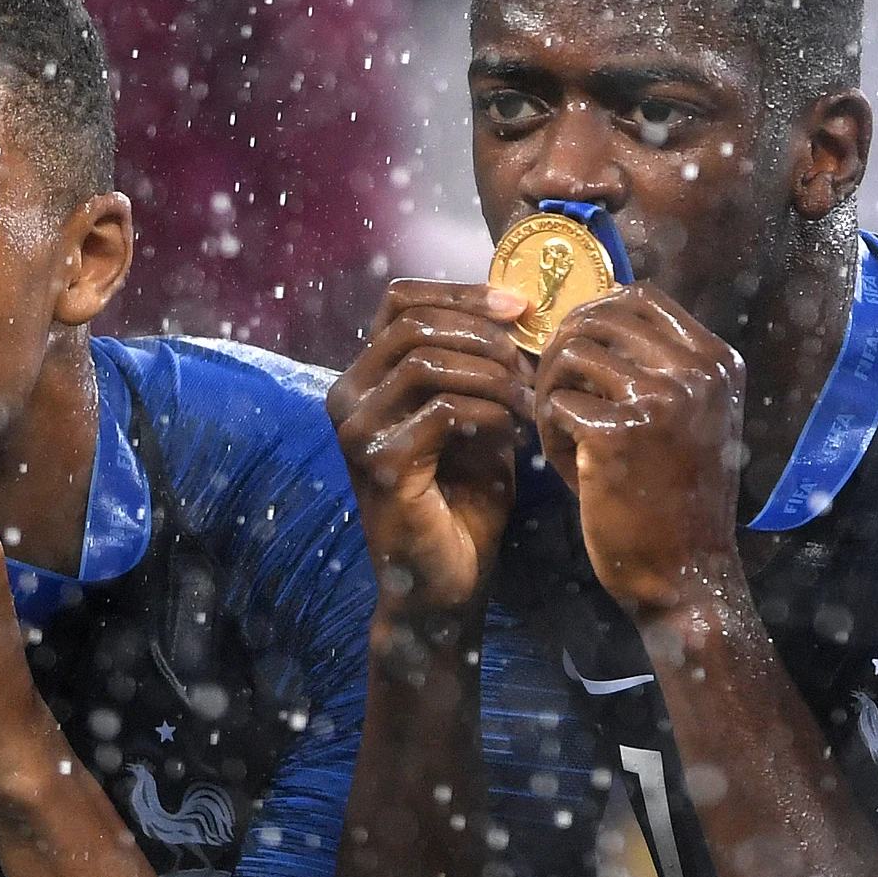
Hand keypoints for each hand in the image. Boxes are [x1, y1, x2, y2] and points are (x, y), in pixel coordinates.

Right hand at [329, 280, 534, 616]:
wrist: (447, 583)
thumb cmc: (465, 502)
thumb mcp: (479, 416)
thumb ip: (484, 367)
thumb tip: (519, 309)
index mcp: (367, 377)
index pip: (401, 301)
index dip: (461, 293)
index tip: (519, 307)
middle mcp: (348, 396)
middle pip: (414, 323)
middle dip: (484, 335)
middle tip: (529, 365)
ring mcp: (356, 431)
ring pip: (426, 361)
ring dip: (491, 374)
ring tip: (527, 401)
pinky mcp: (378, 465)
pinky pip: (442, 410)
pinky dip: (489, 412)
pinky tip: (514, 430)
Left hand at [533, 288, 747, 622]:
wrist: (685, 574)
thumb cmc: (678, 500)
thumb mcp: (693, 420)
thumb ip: (660, 367)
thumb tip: (593, 316)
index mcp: (719, 362)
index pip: (642, 296)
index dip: (596, 313)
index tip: (577, 348)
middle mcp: (696, 372)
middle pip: (598, 318)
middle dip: (563, 351)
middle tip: (556, 392)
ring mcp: (659, 399)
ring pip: (569, 355)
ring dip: (553, 391)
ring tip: (564, 434)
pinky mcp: (617, 433)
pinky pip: (556, 404)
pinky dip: (551, 434)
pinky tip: (571, 467)